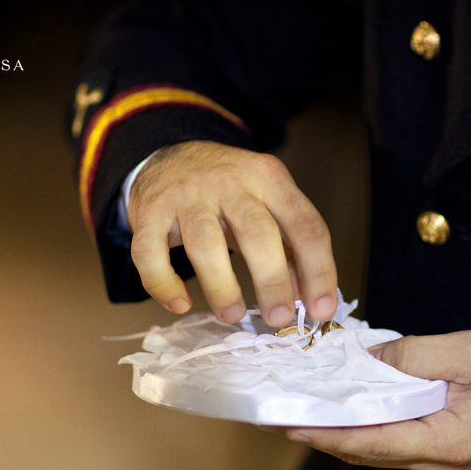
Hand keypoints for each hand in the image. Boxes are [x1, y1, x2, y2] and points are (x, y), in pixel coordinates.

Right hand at [127, 140, 337, 325]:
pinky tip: (180, 304)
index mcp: (269, 179)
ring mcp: (187, 194)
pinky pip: (151, 253)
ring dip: (222, 287)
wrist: (170, 151)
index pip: (305, 225)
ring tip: (232, 316)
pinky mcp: (149, 210)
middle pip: (257, 233)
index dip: (318, 271)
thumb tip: (306, 299)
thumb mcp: (266, 204)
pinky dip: (164, 284)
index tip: (321, 309)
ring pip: (206, 244)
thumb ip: (289, 248)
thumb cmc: (227, 190)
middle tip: (278, 318)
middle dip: (271, 281)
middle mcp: (230, 182)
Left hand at [274, 329, 470, 469]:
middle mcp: (438, 463)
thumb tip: (365, 360)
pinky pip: (395, 442)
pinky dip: (366, 426)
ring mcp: (443, 462)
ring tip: (301, 410)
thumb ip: (410, 357)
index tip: (284, 424)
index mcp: (444, 443)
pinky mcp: (446, 450)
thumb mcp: (466, 352)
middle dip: (320, 433)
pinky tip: (346, 408)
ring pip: (378, 449)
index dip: (322, 434)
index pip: (367, 442)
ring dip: (340, 431)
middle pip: (366, 451)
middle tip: (277, 415)